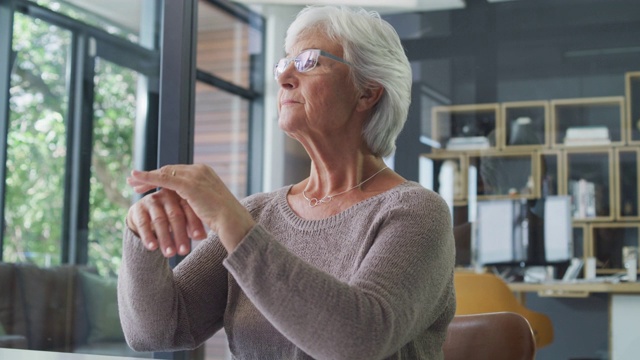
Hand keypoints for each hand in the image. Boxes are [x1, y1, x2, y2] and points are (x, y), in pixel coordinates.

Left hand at [126, 164, 255, 254]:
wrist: (232, 221)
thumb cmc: (223, 218)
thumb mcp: (208, 204)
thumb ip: (196, 199)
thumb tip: (187, 204)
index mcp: (205, 172)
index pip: (177, 171)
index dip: (161, 176)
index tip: (148, 183)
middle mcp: (200, 169)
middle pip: (169, 169)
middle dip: (151, 175)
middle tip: (134, 181)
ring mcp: (195, 175)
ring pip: (164, 172)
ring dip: (146, 177)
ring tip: (131, 182)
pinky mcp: (189, 184)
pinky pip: (163, 179)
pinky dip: (148, 178)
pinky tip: (136, 181)